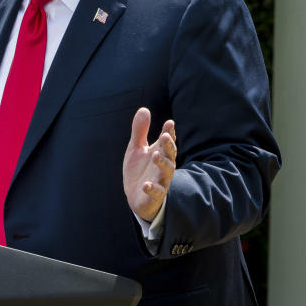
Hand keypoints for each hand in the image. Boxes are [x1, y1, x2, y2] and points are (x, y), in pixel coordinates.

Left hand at [123, 107, 176, 221]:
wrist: (135, 196)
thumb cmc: (139, 170)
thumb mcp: (136, 148)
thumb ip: (140, 131)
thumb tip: (144, 109)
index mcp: (159, 153)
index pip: (167, 142)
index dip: (169, 133)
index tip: (169, 123)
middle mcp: (163, 166)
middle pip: (169, 155)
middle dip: (168, 146)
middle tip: (165, 136)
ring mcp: (160, 180)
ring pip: (166, 172)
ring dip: (162, 163)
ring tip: (155, 155)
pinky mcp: (154, 195)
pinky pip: (156, 192)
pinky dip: (152, 188)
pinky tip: (146, 185)